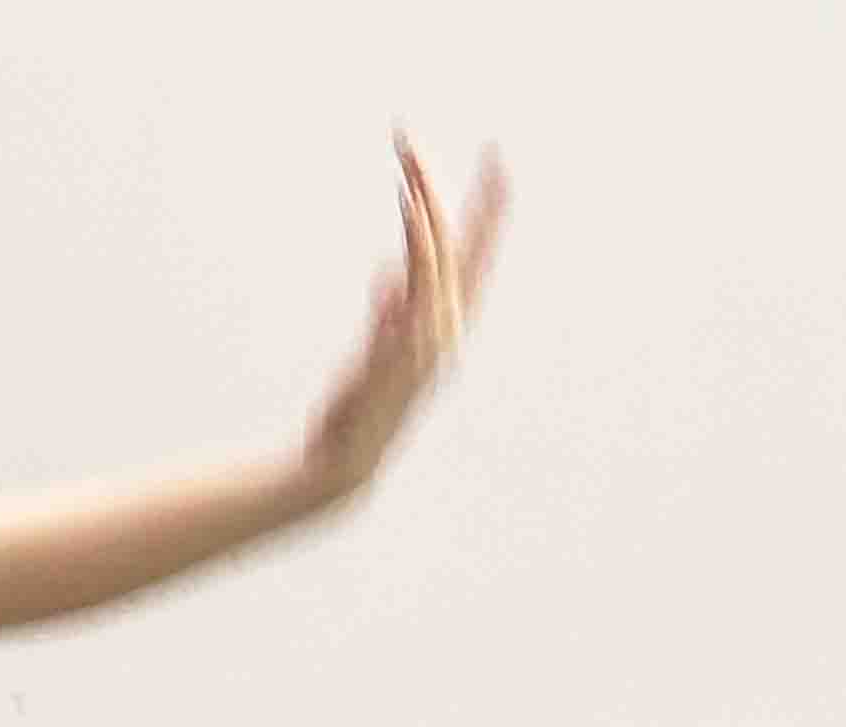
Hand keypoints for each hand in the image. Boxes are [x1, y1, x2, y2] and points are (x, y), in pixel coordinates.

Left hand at [296, 137, 507, 508]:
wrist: (345, 459)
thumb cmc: (363, 406)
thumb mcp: (379, 349)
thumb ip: (389, 311)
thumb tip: (389, 275)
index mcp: (448, 324)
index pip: (475, 255)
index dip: (490, 211)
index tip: (500, 162)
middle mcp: (447, 330)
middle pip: (458, 249)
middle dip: (456, 196)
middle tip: (454, 147)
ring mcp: (426, 343)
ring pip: (434, 263)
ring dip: (423, 213)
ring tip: (408, 168)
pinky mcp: (400, 355)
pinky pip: (410, 296)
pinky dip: (410, 258)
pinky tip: (404, 221)